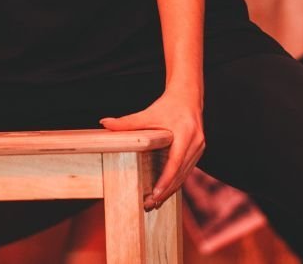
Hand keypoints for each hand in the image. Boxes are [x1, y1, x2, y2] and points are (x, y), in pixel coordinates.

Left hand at [101, 88, 203, 210]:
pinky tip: (164, 191)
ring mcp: (199, 148)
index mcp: (186, 133)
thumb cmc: (167, 105)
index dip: (165, 179)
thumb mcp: (148, 113)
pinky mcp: (198, 152)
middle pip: (180, 173)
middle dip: (166, 190)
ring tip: (155, 202)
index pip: (175, 162)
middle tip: (150, 204)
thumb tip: (103, 123)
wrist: (188, 97)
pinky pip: (186, 170)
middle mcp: (196, 143)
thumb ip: (127, 122)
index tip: (155, 193)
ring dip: (171, 189)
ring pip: (184, 174)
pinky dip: (175, 181)